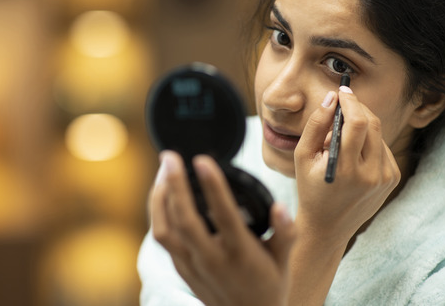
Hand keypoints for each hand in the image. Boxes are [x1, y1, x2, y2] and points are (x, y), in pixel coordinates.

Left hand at [150, 151, 296, 305]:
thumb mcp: (285, 261)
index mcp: (240, 253)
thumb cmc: (269, 287)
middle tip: (170, 157)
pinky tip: (162, 194)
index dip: (213, 186)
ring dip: (159, 197)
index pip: (224, 215)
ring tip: (163, 170)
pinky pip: (163, 237)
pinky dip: (158, 212)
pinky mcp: (181, 269)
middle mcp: (213, 260)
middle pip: (184, 220)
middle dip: (174, 185)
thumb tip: (280, 207)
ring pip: (165, 230)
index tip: (202, 160)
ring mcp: (193, 266)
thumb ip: (286, 233)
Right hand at [294, 87, 400, 245]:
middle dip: (358, 107)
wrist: (328, 227)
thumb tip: (332, 98)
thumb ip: (316, 125)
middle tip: (344, 102)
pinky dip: (369, 141)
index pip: (357, 123)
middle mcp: (371, 175)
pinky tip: (354, 151)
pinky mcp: (392, 179)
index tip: (343, 90)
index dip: (351, 101)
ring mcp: (385, 178)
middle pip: (372, 124)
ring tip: (342, 134)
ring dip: (362, 125)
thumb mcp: (302, 157)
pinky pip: (383, 148)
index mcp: (346, 170)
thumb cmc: (310, 189)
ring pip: (379, 134)